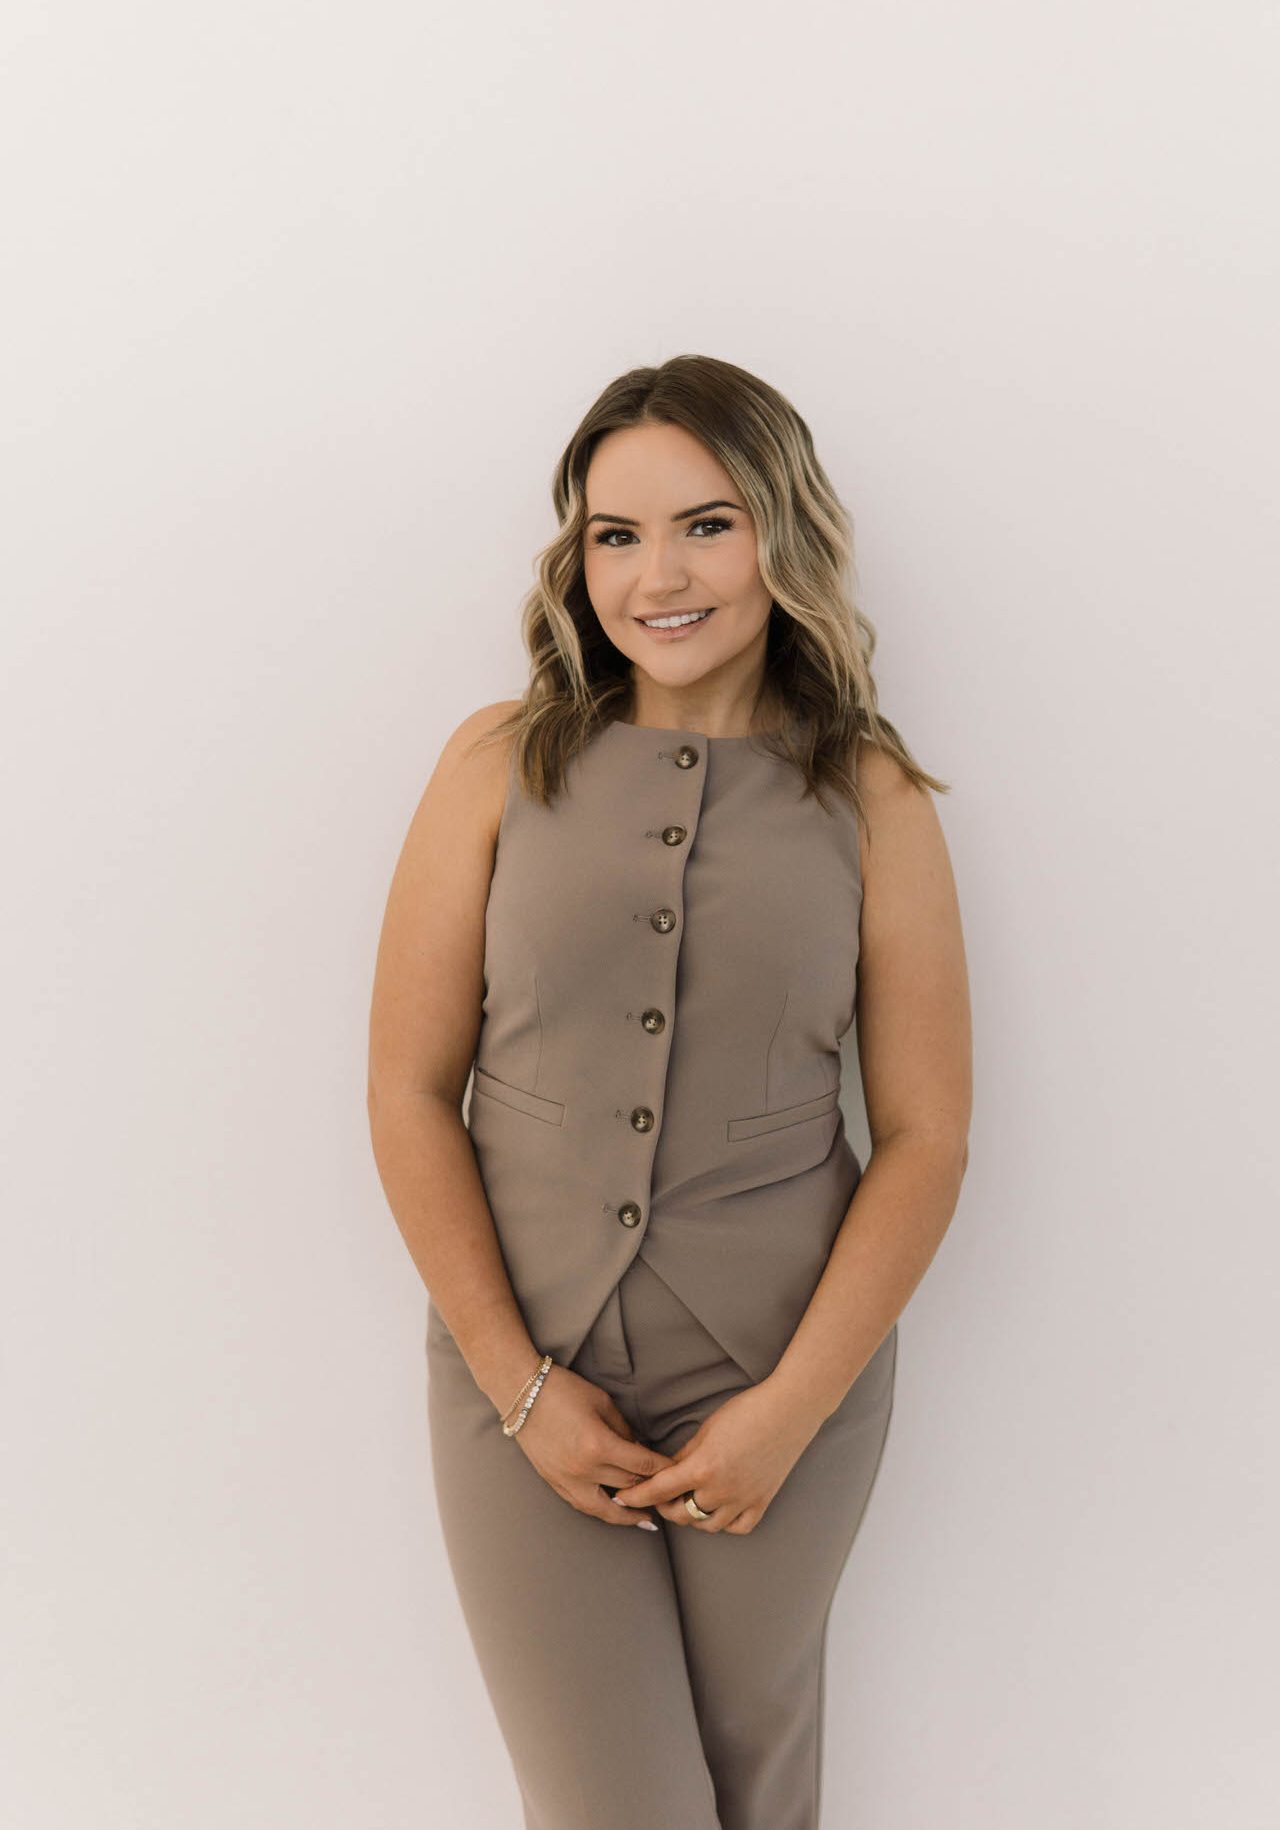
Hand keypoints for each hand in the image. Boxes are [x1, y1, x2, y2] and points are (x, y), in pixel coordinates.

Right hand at [512, 1364, 676, 1530]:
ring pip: (604, 1509)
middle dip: (650, 1490)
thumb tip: (638, 1450)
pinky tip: (613, 1511)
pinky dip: (601, 1510)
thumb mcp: (602, 1402)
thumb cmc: (564, 1390)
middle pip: (628, 1487)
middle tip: (667, 1493)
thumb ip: (623, 1430)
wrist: (522, 1393)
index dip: (662, 1469)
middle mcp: (584, 1469)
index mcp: (599, 1445)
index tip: (676, 1471)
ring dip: (627, 1516)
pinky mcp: (554, 1482)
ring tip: (645, 1520)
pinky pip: (582, 1505)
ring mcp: (567, 1479)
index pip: (641, 1465)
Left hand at [611, 1380, 820, 1533]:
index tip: (621, 1498)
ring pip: (705, 1525)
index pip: (658, 1489)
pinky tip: (716, 1509)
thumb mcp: (706, 1429)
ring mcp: (743, 1500)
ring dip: (691, 1516)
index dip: (635, 1495)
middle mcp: (721, 1490)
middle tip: (658, 1495)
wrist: (789, 1410)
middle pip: (680, 1514)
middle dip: (663, 1506)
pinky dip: (722, 1522)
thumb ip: (684, 1455)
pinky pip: (736, 1527)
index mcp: (702, 1467)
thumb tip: (665, 1472)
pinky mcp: (762, 1503)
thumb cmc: (746, 1411)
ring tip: (686, 1501)